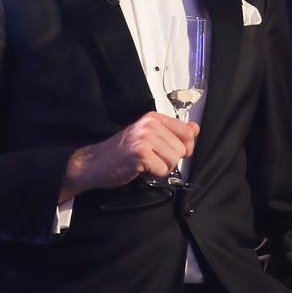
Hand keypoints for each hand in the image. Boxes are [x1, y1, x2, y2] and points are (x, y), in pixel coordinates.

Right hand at [60, 112, 198, 200]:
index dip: (185, 146)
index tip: (171, 150)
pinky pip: (163, 169)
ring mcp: (145, 138)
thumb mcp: (149, 136)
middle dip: (170, 159)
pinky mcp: (141, 153)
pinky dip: (154, 174)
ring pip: (174, 159)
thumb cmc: (121, 152)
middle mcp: (150, 124)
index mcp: (154, 118)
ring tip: (146, 163)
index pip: (187, 131)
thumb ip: (173, 131)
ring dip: (162, 167)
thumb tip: (195, 128)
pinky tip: (141, 168)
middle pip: (182, 148)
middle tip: (152, 159)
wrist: (96, 163)